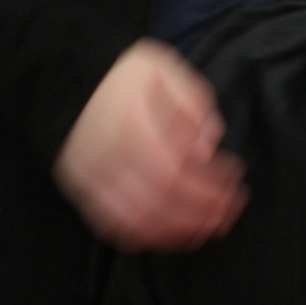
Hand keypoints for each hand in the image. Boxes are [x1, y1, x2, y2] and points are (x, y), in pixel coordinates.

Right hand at [53, 41, 245, 251]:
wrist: (70, 80)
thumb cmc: (123, 76)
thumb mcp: (163, 68)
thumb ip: (192, 102)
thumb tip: (207, 146)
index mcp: (131, 123)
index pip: (177, 168)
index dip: (210, 184)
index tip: (235, 179)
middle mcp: (109, 155)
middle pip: (162, 199)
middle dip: (202, 211)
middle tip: (228, 209)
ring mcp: (92, 177)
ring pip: (139, 218)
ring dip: (179, 230)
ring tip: (208, 227)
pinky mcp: (83, 190)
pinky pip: (113, 225)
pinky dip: (145, 236)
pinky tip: (171, 234)